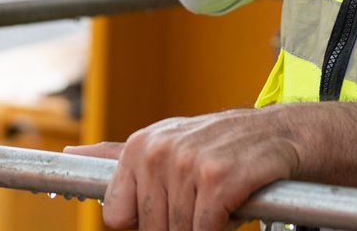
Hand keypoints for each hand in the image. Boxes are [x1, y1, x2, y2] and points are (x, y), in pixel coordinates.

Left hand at [65, 103, 356, 230]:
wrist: (287, 135)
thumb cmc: (227, 146)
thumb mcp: (170, 143)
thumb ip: (118, 154)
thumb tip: (69, 154)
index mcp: (141, 145)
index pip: (118, 217)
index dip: (148, 224)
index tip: (174, 213)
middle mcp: (159, 150)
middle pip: (151, 229)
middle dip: (181, 227)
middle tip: (206, 207)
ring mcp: (188, 162)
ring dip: (206, 226)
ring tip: (223, 202)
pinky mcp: (219, 177)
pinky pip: (205, 228)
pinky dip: (224, 228)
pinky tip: (237, 207)